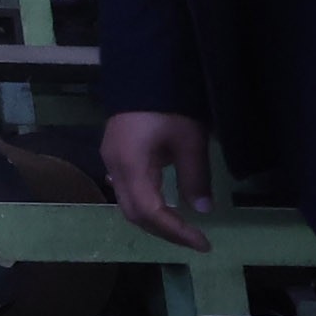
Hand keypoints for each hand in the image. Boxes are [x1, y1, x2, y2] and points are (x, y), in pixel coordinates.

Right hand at [103, 110, 214, 251]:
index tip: (203, 243)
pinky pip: (127, 190)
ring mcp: (111, 161)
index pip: (150, 212)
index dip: (176, 232)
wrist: (146, 72)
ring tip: (182, 227)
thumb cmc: (170, 106)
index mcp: (131, 165)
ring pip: (128, 204)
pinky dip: (147, 205)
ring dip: (155, 220)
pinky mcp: (116, 155)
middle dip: (165, 231)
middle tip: (195, 239)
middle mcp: (114, 168)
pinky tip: (164, 205)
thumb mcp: (191, 141)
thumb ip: (195, 177)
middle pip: (134, 213)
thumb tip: (202, 211)